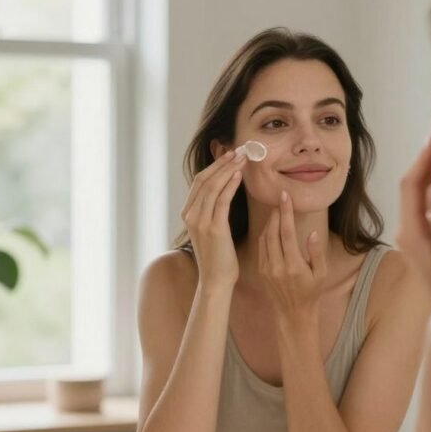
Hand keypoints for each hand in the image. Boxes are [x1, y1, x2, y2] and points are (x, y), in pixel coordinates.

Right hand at [181, 150, 245, 288]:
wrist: (216, 280)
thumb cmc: (218, 257)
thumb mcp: (211, 230)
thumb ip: (212, 211)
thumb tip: (223, 192)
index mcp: (188, 214)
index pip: (199, 182)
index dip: (214, 166)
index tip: (229, 155)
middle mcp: (190, 215)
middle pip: (204, 180)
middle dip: (221, 163)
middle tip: (238, 151)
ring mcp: (200, 221)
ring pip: (212, 187)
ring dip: (228, 169)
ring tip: (242, 158)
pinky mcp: (213, 228)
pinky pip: (221, 200)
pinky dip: (230, 185)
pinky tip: (239, 175)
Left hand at [258, 191, 326, 318]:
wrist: (293, 313)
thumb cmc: (312, 292)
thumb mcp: (321, 273)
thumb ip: (316, 252)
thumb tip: (312, 233)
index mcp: (293, 265)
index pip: (286, 233)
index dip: (285, 212)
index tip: (284, 196)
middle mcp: (277, 266)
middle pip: (272, 232)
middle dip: (275, 214)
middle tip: (280, 200)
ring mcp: (266, 269)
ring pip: (264, 238)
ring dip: (269, 223)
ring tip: (276, 211)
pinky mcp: (261, 271)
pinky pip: (261, 247)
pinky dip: (265, 234)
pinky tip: (271, 227)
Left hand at [396, 139, 430, 303]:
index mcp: (411, 232)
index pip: (411, 186)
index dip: (422, 160)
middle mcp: (406, 231)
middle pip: (409, 187)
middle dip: (422, 161)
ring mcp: (412, 235)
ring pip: (414, 194)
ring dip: (425, 171)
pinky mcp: (421, 239)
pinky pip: (420, 204)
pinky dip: (428, 185)